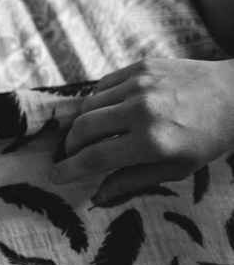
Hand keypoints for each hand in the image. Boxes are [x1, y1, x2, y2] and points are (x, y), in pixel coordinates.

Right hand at [52, 58, 233, 202]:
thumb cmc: (208, 138)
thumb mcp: (176, 169)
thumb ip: (133, 181)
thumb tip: (97, 196)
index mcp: (153, 142)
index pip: (96, 158)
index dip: (70, 169)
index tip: (55, 176)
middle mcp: (142, 111)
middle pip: (83, 129)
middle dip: (71, 146)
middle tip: (73, 156)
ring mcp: (140, 85)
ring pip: (88, 106)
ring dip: (83, 124)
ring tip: (92, 136)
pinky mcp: (139, 67)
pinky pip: (102, 86)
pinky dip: (97, 102)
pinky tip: (108, 112)